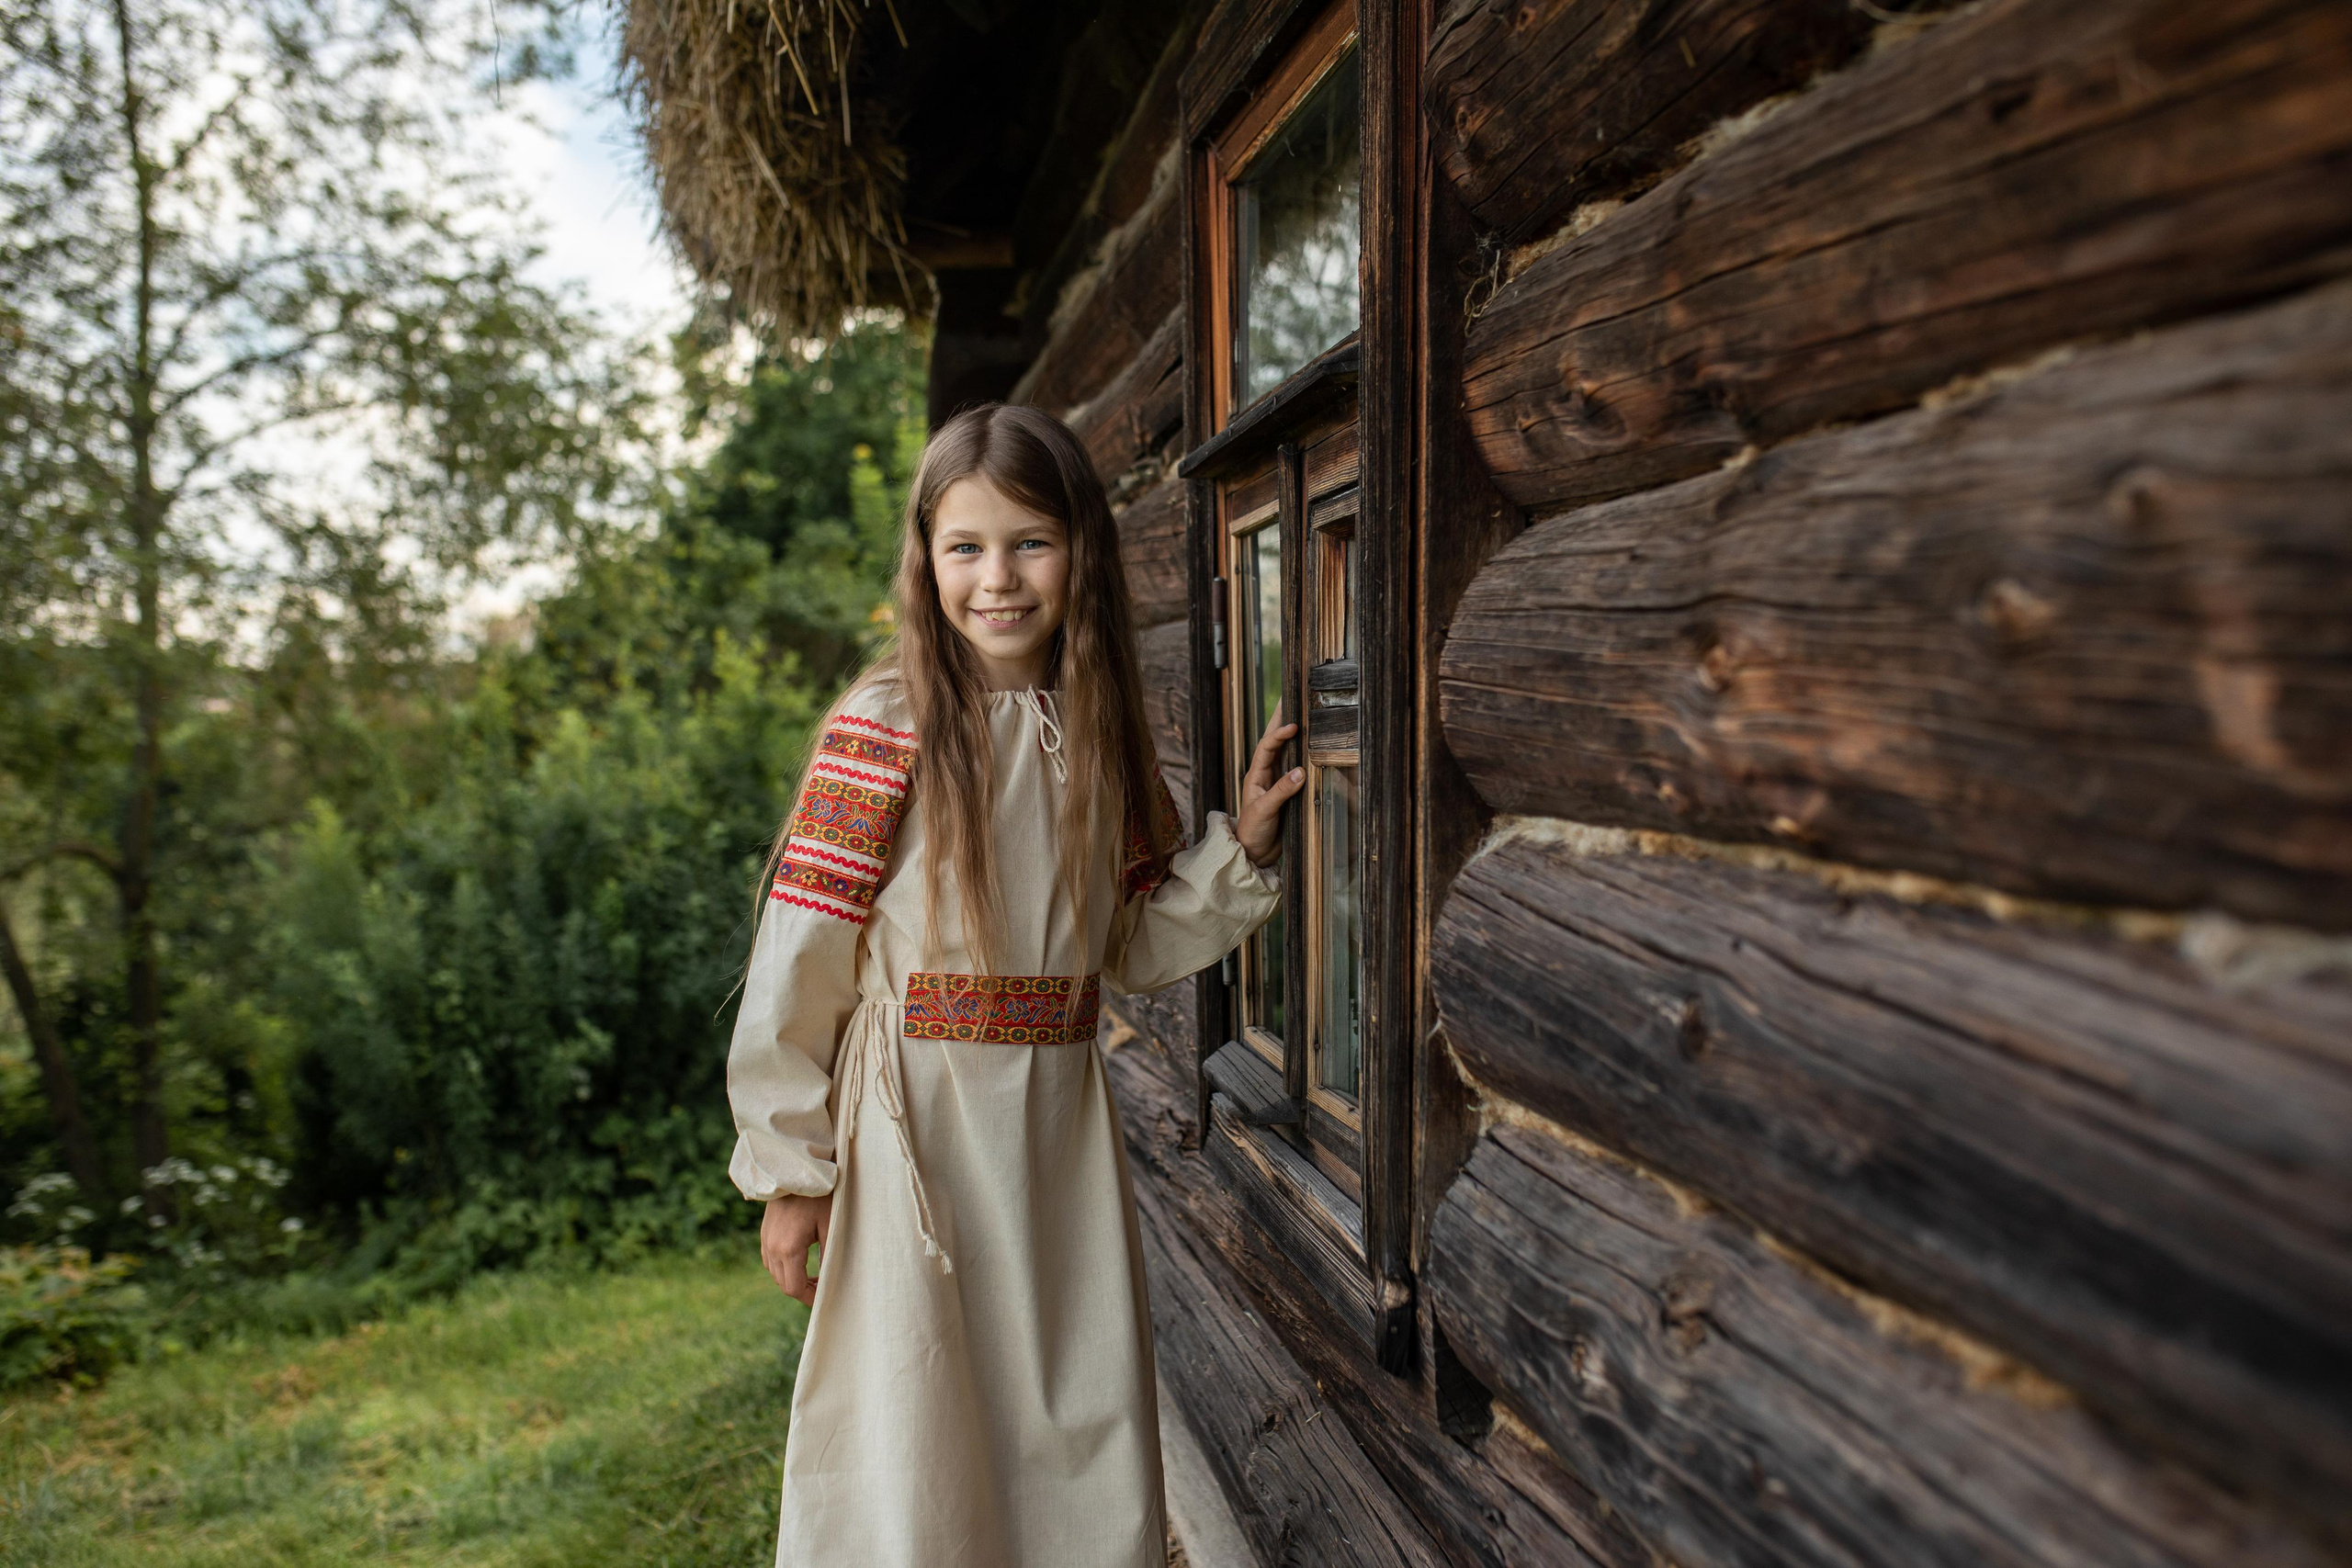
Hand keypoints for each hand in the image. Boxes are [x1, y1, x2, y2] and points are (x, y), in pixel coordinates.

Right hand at [760, 1191, 832, 1305]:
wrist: (795, 1170)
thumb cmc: (818, 1196)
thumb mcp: (830, 1225)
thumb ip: (830, 1256)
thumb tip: (834, 1280)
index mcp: (788, 1249)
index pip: (794, 1288)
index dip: (810, 1298)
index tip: (825, 1297)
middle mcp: (771, 1248)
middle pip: (784, 1284)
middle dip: (803, 1290)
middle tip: (824, 1286)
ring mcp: (765, 1240)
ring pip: (775, 1273)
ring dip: (793, 1278)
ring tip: (815, 1275)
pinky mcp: (764, 1233)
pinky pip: (770, 1260)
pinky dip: (784, 1266)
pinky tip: (801, 1260)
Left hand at [1234, 704, 1305, 866]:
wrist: (1255, 854)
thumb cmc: (1253, 832)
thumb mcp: (1265, 811)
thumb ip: (1281, 791)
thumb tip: (1300, 771)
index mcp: (1255, 776)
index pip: (1266, 748)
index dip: (1278, 735)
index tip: (1293, 726)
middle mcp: (1265, 775)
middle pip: (1273, 743)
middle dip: (1280, 721)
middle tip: (1289, 699)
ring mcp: (1276, 783)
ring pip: (1285, 754)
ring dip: (1291, 735)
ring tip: (1300, 714)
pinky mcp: (1287, 794)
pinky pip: (1295, 770)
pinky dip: (1302, 756)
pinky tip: (1311, 747)